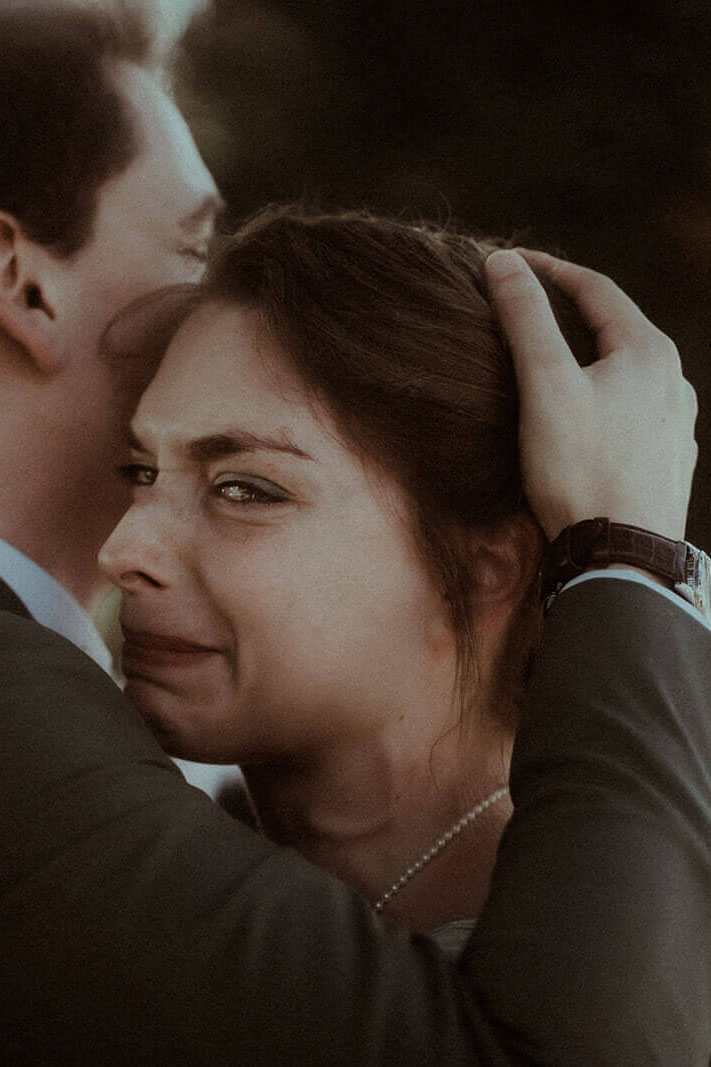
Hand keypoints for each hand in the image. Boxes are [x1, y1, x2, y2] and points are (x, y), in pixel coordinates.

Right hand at [484, 248, 697, 540]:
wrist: (622, 557)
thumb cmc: (581, 470)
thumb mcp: (545, 386)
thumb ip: (525, 320)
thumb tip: (505, 264)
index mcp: (649, 352)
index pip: (596, 288)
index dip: (549, 271)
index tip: (509, 265)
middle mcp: (673, 382)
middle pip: (615, 328)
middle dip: (568, 313)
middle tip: (525, 308)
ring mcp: (674, 424)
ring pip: (626, 373)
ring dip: (588, 358)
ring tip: (551, 364)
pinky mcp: (667, 460)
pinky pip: (633, 411)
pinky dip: (602, 398)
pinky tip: (583, 418)